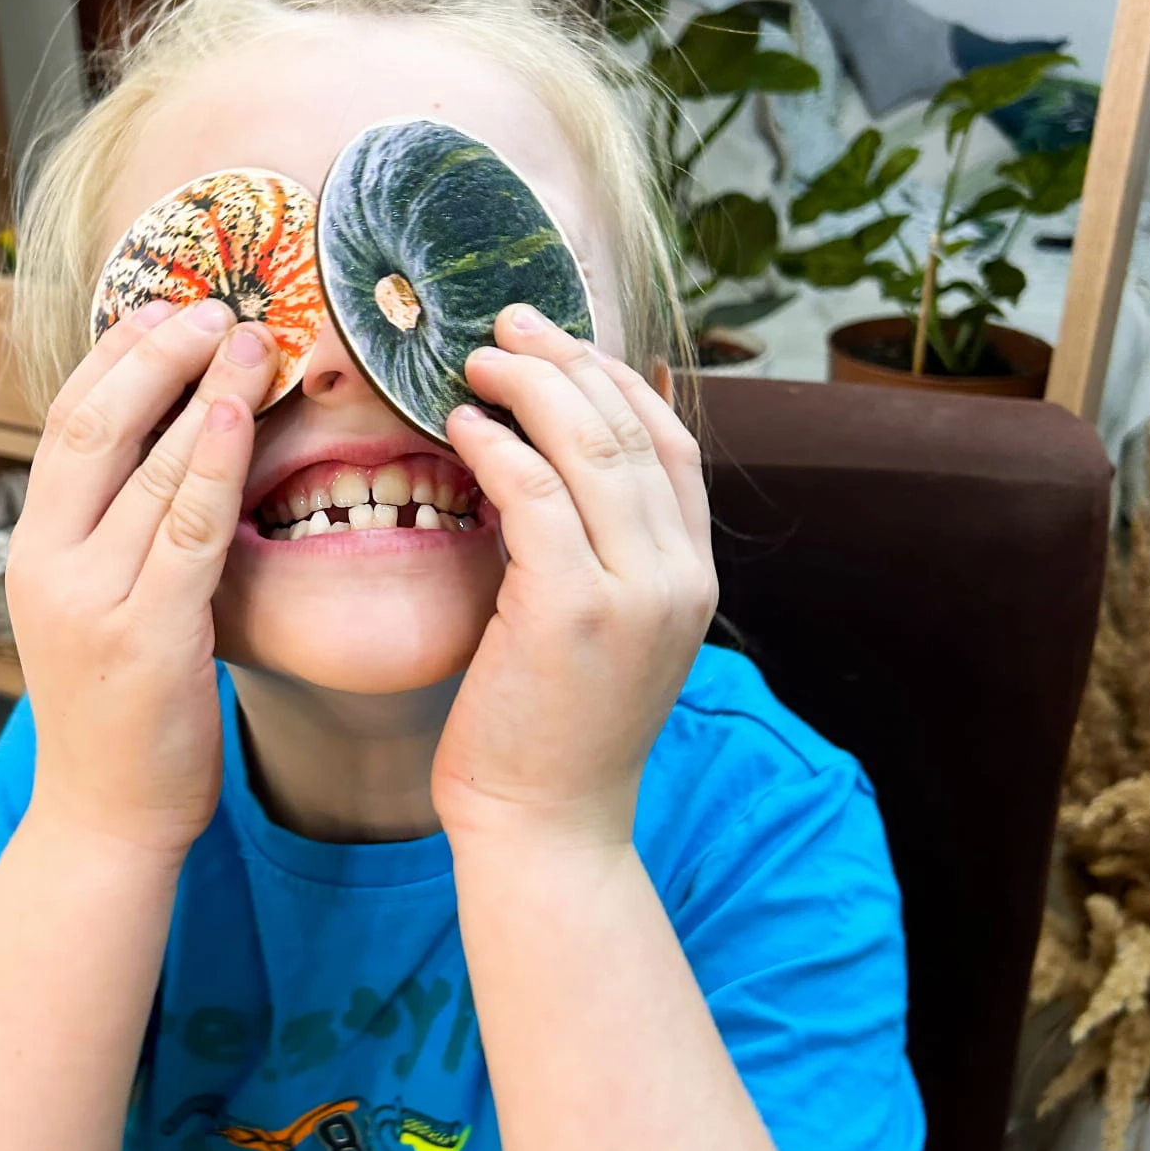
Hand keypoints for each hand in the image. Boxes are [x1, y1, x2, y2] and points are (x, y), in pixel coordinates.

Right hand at [4, 297, 277, 862]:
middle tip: (219, 304)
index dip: (119, 355)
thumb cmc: (119, 712)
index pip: (68, 421)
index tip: (169, 306)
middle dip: (159, 353)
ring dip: (206, 392)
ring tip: (256, 338)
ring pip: (150, 467)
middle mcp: (48, 563)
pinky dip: (216, 461)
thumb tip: (177, 447)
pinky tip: (243, 412)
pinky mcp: (146, 635)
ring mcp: (92, 598)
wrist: (105, 818)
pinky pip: (188, 527)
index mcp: (33, 547)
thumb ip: (121, 533)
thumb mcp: (99, 606)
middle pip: (97, 425)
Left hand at [430, 305, 716, 848]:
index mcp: (691, 577)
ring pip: (590, 446)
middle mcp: (679, 577)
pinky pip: (535, 495)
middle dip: (566, 360)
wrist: (548, 827)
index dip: (615, 377)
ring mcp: (635, 594)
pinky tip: (458, 427)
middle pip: (632, 427)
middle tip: (506, 323)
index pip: (672, 442)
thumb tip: (555, 465)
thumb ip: (599, 552)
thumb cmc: (553, 730)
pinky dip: (496, 447)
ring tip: (476, 361)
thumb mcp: (603, 632)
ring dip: (528, 386)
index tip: (558, 343)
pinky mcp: (573, 611)